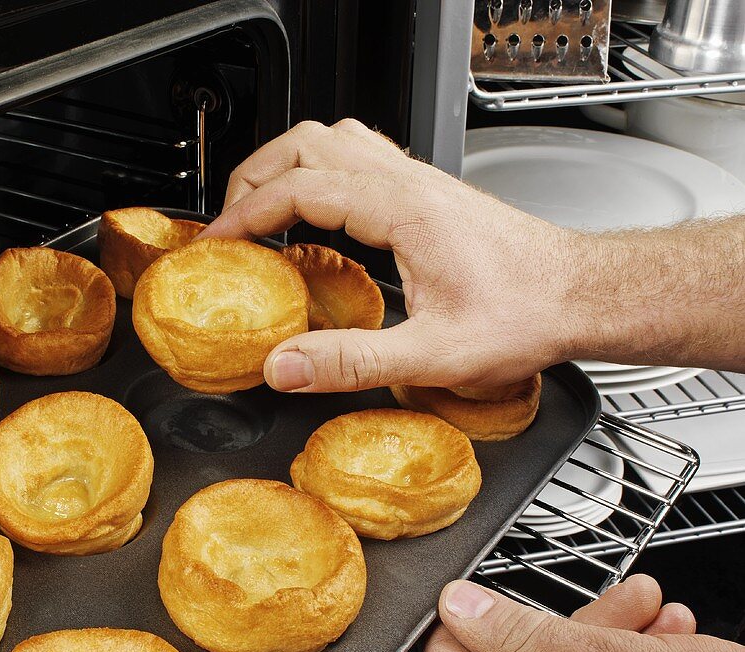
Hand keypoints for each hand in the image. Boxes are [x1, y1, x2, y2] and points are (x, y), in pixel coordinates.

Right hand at [200, 119, 586, 391]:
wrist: (582, 295)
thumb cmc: (527, 314)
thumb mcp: (433, 354)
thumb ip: (351, 362)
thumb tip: (286, 366)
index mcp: (401, 208)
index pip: (300, 187)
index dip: (246, 212)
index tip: (217, 242)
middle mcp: (407, 181)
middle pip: (306, 142)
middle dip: (254, 176)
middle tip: (229, 223)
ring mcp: (418, 181)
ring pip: (333, 138)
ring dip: (286, 165)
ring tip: (260, 209)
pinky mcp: (428, 193)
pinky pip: (358, 157)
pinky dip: (320, 173)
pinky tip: (318, 215)